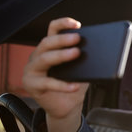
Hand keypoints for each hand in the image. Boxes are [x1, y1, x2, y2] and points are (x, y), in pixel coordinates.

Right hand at [22, 17, 88, 131]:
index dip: (62, 24)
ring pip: (44, 59)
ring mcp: (32, 70)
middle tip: (77, 38)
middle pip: (47, 42)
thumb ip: (86, 60)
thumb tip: (100, 51)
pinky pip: (47, 83)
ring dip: (61, 55)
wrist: (68, 107)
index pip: (52, 30)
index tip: (76, 24)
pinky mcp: (32, 85)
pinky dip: (62, 85)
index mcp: (49, 49)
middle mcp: (37, 56)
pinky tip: (74, 85)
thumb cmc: (74, 84)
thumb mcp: (83, 70)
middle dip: (62, 39)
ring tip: (76, 54)